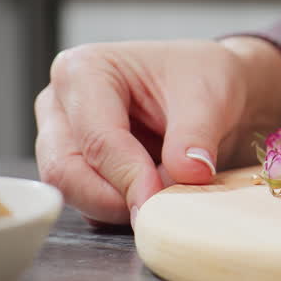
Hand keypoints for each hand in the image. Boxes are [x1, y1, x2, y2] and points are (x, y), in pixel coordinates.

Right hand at [35, 37, 280, 225]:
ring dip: (121, 206)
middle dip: (115, 198)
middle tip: (162, 209)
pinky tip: (157, 197)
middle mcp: (60, 105)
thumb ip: (195, 136)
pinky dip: (122, 210)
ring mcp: (63, 139)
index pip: (96, 137)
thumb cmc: (204, 78)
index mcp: (83, 70)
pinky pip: (88, 206)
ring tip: (168, 194)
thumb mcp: (210, 97)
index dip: (129, 176)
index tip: (159, 202)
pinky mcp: (77, 169)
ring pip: (74, 193)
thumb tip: (189, 173)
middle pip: (66, 170)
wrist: (220, 94)